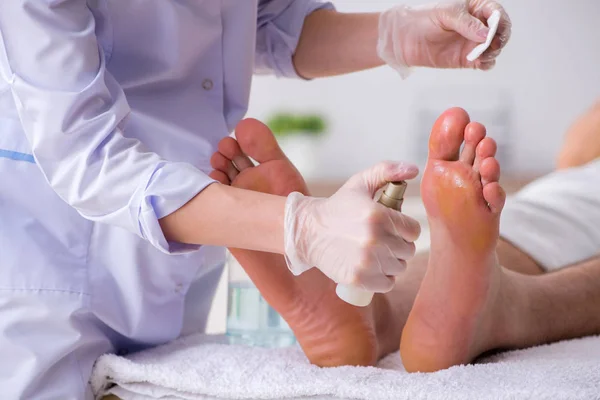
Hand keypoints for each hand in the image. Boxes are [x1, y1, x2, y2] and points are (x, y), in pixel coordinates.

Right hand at [283, 161, 420, 292]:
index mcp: (379, 215)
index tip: (393, 228)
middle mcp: (374, 239)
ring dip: (391, 262)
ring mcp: (366, 261)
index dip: (405, 229)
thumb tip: (413, 169)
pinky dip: (383, 278)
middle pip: (407, 250)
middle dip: (398, 245)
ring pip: (399, 268)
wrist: (309, 231)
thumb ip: (387, 171)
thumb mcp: (360, 183)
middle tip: (383, 240)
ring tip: (376, 253)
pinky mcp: (358, 278)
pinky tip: (373, 267)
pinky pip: (387, 284)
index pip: (413, 230)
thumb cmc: (338, 207)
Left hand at [377, 0, 511, 75]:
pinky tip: (480, 63)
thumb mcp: (445, 14)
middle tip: (492, 44)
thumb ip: (466, 23)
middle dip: (499, 38)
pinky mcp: (466, 59)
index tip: (495, 30)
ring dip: (493, 52)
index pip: (496, 13)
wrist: (404, 37)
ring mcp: (473, 43)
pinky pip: (484, 62)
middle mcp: (478, 26)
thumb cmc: (423, 19)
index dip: (500, 21)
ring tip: (482, 54)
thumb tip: (485, 33)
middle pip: (499, 32)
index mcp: (476, 8)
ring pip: (493, 48)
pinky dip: (486, 63)